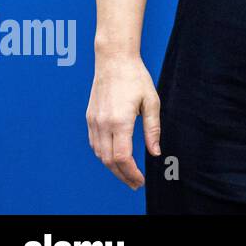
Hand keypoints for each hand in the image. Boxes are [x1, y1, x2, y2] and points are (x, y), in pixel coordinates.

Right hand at [86, 55, 159, 189]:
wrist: (113, 61)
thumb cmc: (136, 78)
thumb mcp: (152, 102)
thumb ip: (153, 129)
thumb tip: (155, 153)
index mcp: (120, 121)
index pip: (122, 157)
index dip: (131, 173)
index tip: (140, 180)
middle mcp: (103, 124)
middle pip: (109, 161)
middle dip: (122, 175)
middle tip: (135, 184)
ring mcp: (93, 122)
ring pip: (99, 154)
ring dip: (112, 168)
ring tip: (127, 174)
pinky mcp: (90, 119)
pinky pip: (95, 144)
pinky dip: (104, 155)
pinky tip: (115, 158)